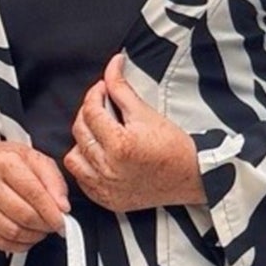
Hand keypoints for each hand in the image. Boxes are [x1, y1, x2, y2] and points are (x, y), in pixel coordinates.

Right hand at [0, 133, 68, 253]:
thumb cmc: (7, 161)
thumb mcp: (36, 160)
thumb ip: (54, 182)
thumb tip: (62, 206)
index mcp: (5, 163)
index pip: (34, 193)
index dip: (52, 212)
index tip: (62, 221)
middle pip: (23, 215)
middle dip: (44, 225)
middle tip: (53, 224)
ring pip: (12, 232)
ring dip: (33, 236)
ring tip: (41, 228)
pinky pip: (0, 241)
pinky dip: (18, 244)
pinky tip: (27, 236)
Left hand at [65, 54, 203, 215]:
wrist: (191, 176)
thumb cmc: (174, 147)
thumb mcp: (146, 113)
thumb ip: (122, 88)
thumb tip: (113, 65)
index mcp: (120, 145)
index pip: (91, 111)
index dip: (95, 94)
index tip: (103, 89)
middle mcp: (109, 169)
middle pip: (80, 132)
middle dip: (87, 113)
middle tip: (101, 106)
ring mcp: (106, 188)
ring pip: (74, 158)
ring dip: (82, 141)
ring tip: (98, 133)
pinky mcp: (107, 200)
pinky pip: (82, 180)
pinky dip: (85, 165)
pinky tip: (98, 155)